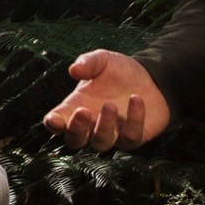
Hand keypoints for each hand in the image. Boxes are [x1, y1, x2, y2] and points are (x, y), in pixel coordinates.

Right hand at [44, 50, 170, 150]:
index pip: (58, 121)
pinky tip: (136, 99)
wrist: (150, 77)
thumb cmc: (118, 71)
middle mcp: (91, 125)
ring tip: (110, 105)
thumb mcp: (102, 60)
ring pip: (101, 143)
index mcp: (76, 107)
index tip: (54, 119)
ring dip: (103, 126)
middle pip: (75, 140)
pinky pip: (131, 138)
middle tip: (83, 111)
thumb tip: (74, 70)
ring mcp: (112, 134)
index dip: (53, 124)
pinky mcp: (133, 138)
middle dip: (76, 130)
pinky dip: (134, 120)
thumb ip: (87, 63)